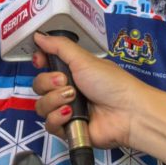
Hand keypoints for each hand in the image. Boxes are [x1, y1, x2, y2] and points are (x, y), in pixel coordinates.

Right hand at [32, 33, 145, 149]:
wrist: (127, 113)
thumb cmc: (110, 83)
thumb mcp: (83, 59)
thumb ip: (59, 46)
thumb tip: (38, 35)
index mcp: (71, 71)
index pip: (45, 65)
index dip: (39, 62)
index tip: (40, 60)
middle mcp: (66, 89)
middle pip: (39, 85)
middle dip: (49, 83)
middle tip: (67, 82)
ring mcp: (66, 110)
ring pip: (42, 105)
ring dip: (55, 100)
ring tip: (73, 99)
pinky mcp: (67, 129)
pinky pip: (49, 124)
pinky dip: (58, 118)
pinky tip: (71, 115)